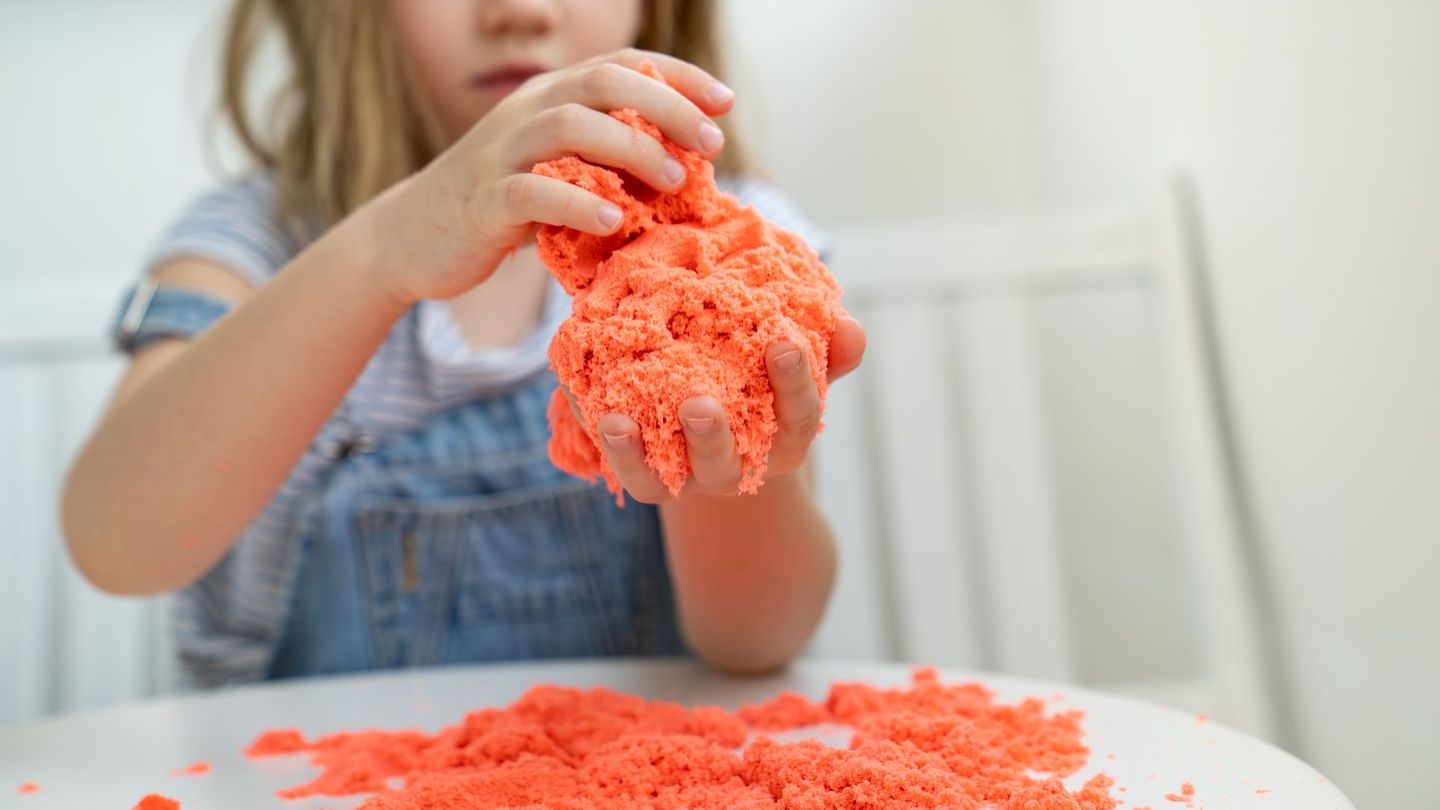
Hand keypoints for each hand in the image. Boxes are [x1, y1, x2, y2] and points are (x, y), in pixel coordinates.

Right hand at [365, 49, 734, 305]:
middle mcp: (525, 112)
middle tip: (710, 144)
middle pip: (602, 82)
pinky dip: (578, 204)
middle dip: (666, 107)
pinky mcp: (483, 202)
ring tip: (674, 182)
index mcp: (549, 98)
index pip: (620, 65)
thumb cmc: (502, 207)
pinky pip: (532, 193)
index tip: (724, 103)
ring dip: (631, 150)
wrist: (412, 239)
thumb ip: (606, 163)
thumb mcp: (558, 172)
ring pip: (568, 126)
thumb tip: (684, 171)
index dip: (677, 77)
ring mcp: (500, 154)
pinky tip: (614, 224)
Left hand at [560, 316, 867, 502]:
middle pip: (729, 462)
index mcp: (784, 438)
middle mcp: (738, 467)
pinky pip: (631, 473)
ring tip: (620, 420)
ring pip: (667, 476)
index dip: (796, 384)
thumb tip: (852, 328)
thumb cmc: (763, 385)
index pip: (798, 417)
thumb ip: (826, 350)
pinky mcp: (650, 481)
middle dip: (713, 437)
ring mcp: (692, 479)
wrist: (716, 430)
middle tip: (698, 405)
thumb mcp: (796, 368)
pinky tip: (600, 416)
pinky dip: (614, 448)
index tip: (784, 342)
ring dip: (640, 452)